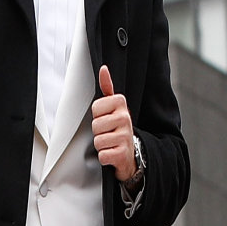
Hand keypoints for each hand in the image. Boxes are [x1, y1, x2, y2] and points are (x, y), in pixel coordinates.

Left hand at [93, 66, 137, 182]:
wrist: (131, 152)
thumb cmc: (118, 127)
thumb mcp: (114, 106)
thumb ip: (107, 87)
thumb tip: (103, 68)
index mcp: (121, 104)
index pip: (95, 108)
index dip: (97, 116)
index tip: (106, 118)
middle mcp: (125, 118)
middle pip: (95, 125)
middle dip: (98, 132)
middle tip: (108, 132)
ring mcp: (125, 136)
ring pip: (98, 141)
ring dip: (101, 145)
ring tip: (110, 142)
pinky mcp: (123, 154)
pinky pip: (102, 155)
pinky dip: (105, 157)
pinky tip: (113, 152)